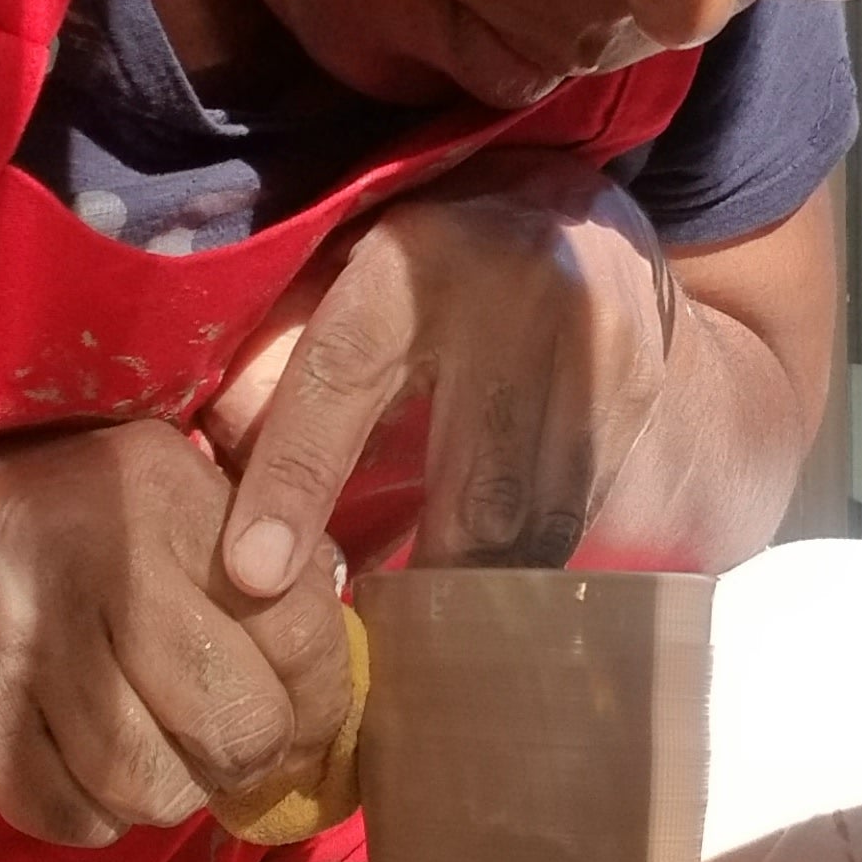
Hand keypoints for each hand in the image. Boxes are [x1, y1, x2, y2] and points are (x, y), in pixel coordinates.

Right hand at [0, 421, 352, 846]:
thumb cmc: (48, 525)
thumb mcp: (156, 491)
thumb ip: (255, 557)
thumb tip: (339, 679)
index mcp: (162, 493)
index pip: (302, 629)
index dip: (319, 698)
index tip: (301, 716)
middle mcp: (99, 564)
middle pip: (238, 729)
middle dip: (244, 757)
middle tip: (225, 746)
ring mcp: (27, 653)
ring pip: (160, 791)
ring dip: (164, 789)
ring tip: (138, 741)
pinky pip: (80, 823)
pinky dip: (90, 811)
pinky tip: (69, 755)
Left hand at [210, 150, 675, 595]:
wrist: (580, 220)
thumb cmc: (428, 259)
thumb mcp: (344, 271)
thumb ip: (283, 352)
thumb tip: (221, 451)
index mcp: (421, 253)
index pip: (344, 375)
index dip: (295, 480)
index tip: (255, 575)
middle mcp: (524, 294)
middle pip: (473, 493)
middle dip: (416, 586)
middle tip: (359, 641)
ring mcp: (600, 351)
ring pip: (533, 525)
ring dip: (473, 589)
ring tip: (424, 625)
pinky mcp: (640, 397)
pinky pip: (572, 519)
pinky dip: (519, 565)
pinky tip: (485, 583)